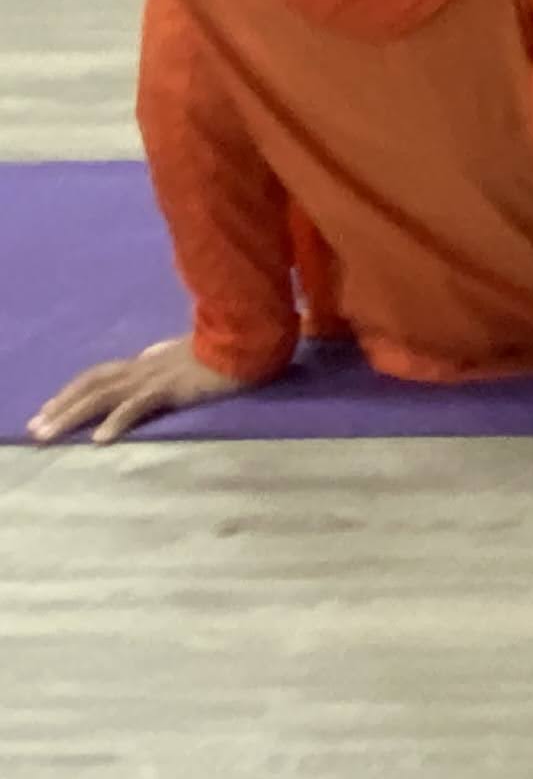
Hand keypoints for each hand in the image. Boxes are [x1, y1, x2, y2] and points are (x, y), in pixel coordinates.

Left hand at [29, 337, 265, 443]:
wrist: (252, 340)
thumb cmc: (229, 349)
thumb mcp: (190, 355)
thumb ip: (169, 358)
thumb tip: (154, 355)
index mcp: (148, 361)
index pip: (99, 375)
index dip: (72, 391)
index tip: (49, 408)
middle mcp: (144, 367)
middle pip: (91, 385)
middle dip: (60, 406)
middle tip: (34, 428)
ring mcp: (155, 376)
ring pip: (102, 396)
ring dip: (72, 415)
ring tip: (48, 435)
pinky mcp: (171, 387)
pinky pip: (137, 406)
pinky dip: (117, 421)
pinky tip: (100, 438)